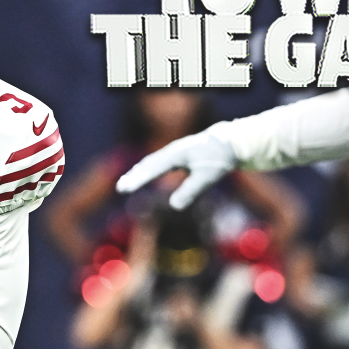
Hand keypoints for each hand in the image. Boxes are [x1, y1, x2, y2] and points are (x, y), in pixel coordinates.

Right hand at [115, 132, 236, 209]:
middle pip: (147, 164)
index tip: (125, 188)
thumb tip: (174, 206)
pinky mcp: (176, 154)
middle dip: (133, 176)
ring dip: (137, 172)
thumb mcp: (208, 177)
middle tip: (120, 188)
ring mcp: (173, 151)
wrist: (228, 141)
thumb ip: (191, 191)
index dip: (139, 179)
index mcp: (177, 155)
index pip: (153, 169)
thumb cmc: (218, 159)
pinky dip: (146, 169)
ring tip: (125, 184)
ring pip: (150, 162)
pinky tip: (141, 175)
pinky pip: (156, 162)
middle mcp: (171, 151)